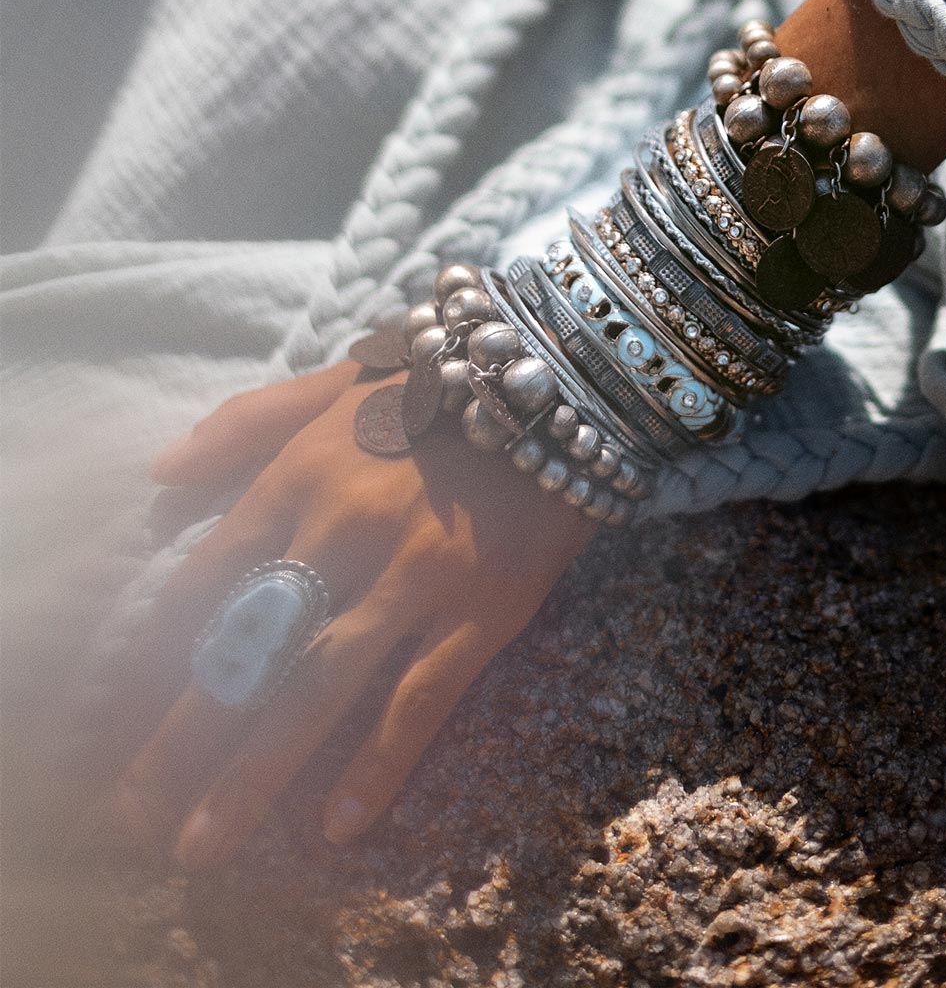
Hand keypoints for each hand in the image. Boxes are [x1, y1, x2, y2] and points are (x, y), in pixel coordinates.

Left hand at [114, 370, 594, 864]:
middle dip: (180, 741)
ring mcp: (414, 572)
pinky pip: (419, 699)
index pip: (204, 580)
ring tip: (200, 845)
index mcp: (300, 475)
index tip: (113, 724)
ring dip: (251, 775)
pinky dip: (376, 766)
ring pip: (317, 689)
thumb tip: (157, 477)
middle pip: (246, 651)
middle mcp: (343, 528)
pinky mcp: (482, 607)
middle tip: (132, 816)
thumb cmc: (438, 381)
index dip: (153, 659)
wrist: (560, 372)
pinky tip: (336, 826)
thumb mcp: (332, 385)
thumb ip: (245, 425)